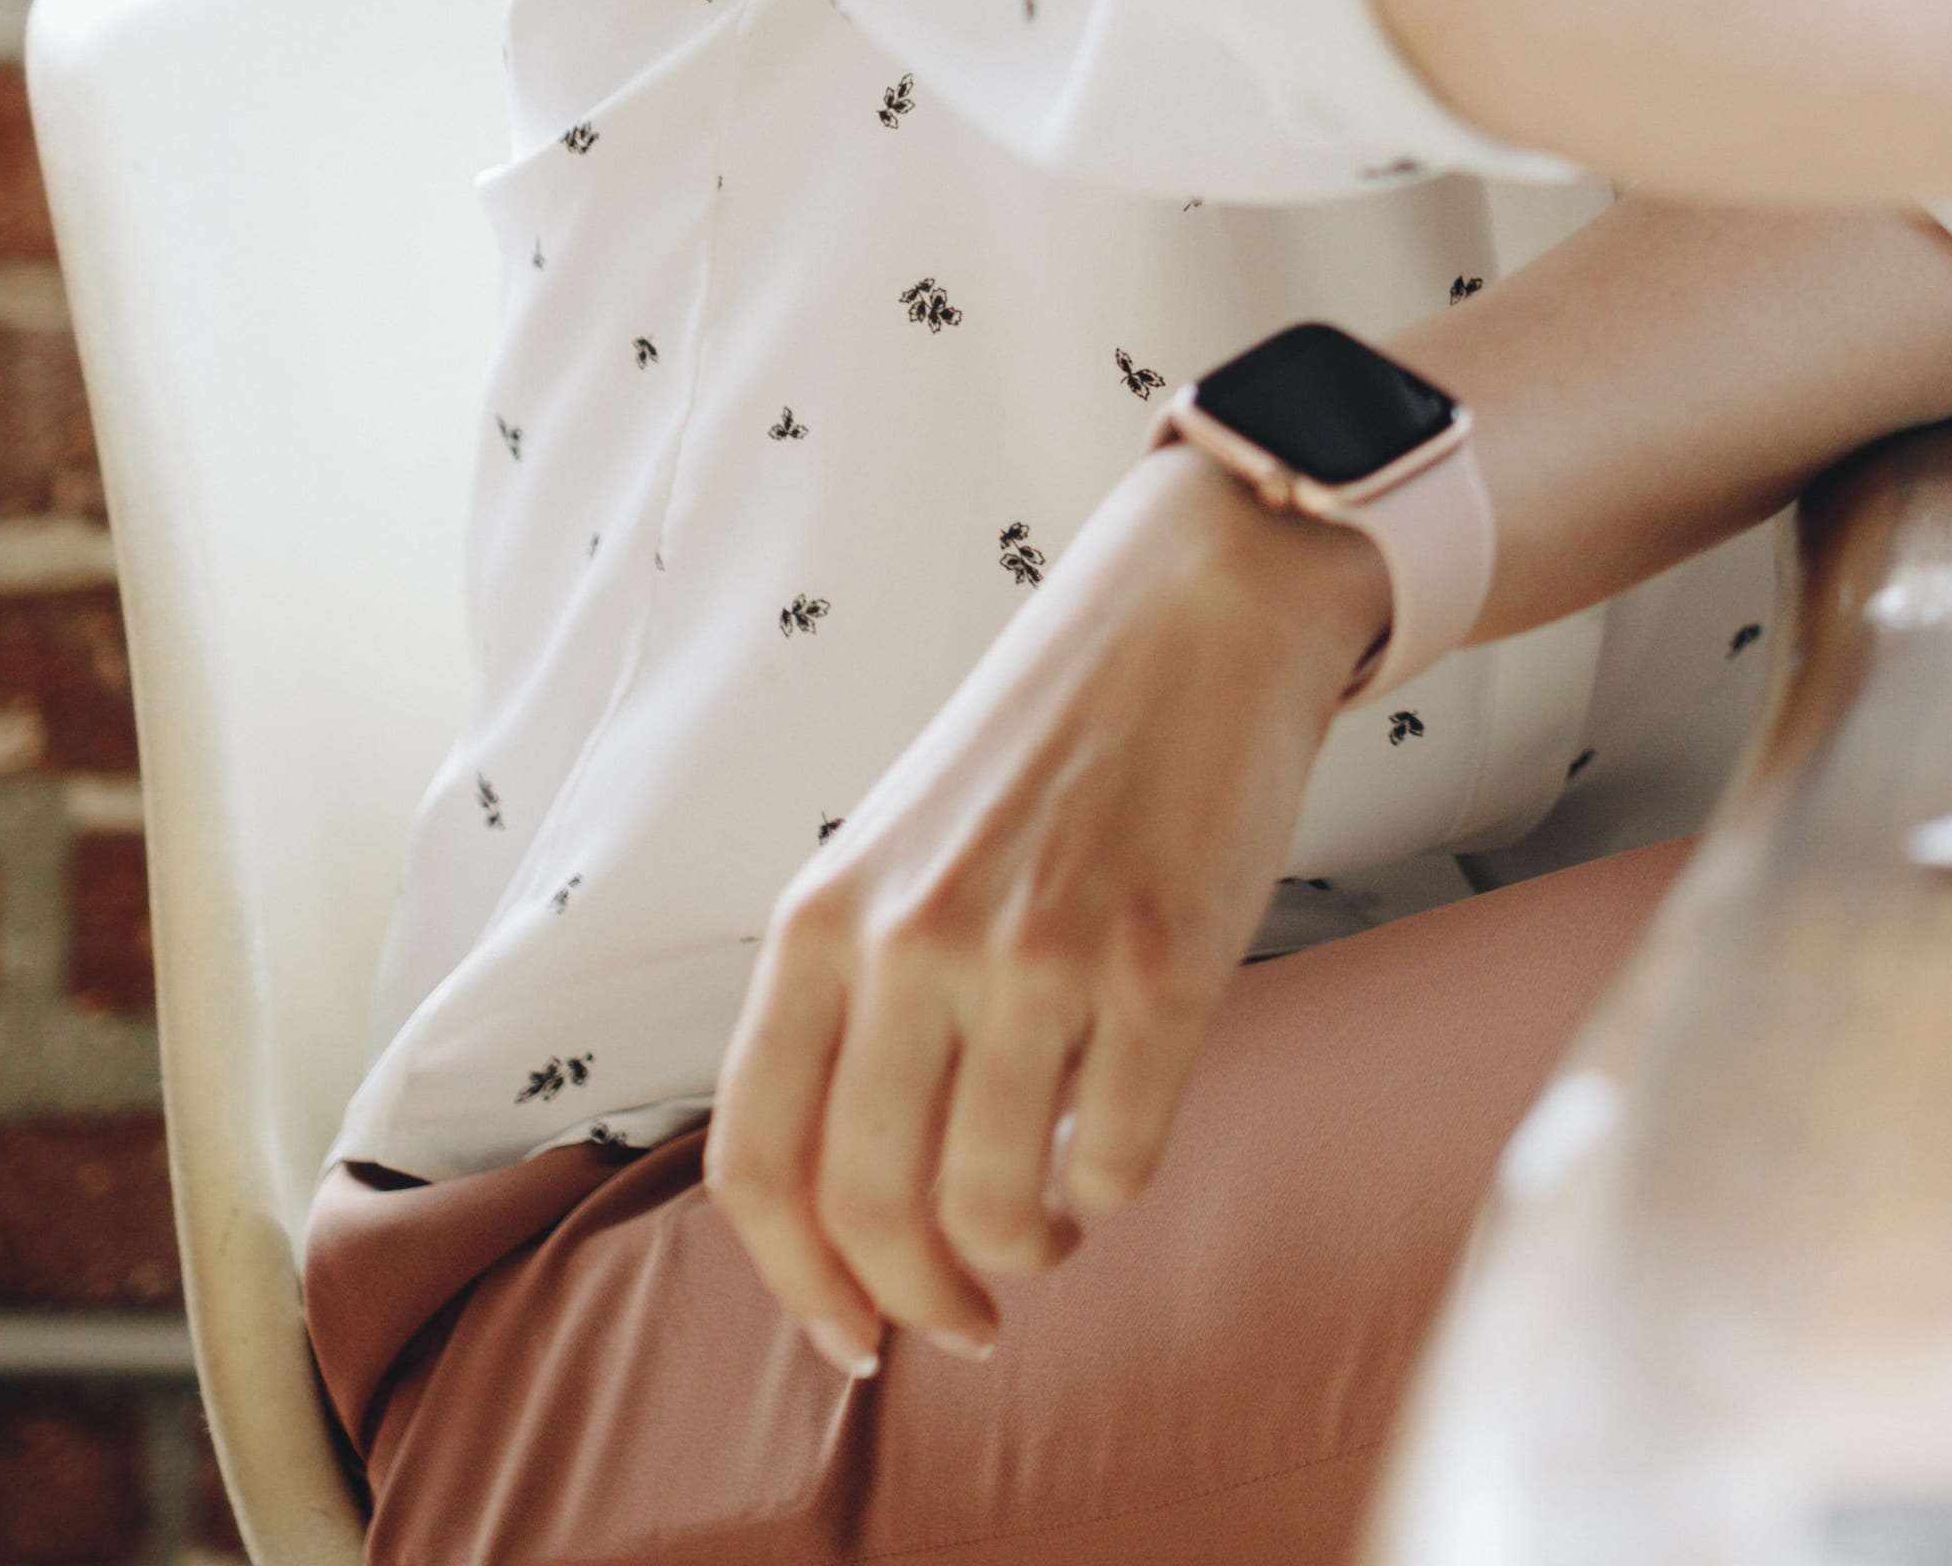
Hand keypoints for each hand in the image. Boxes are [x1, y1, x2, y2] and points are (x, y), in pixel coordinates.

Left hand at [701, 442, 1389, 1377]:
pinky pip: (1120, 1155)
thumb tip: (860, 1201)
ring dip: (1026, 1256)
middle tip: (969, 1319)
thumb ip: (858, 1001)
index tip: (853, 1336)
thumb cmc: (1045, 750)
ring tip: (1054, 1231)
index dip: (798, 1282)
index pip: (757, 1160)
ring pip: (995, 1203)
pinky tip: (1119, 1154)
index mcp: (821, 921)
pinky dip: (1114, 1191)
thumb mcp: (896, 858)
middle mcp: (910, 943)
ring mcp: (1036, 954)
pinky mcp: (1161, 963)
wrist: (1194, 615)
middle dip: (919, 1300)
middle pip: (869, 1207)